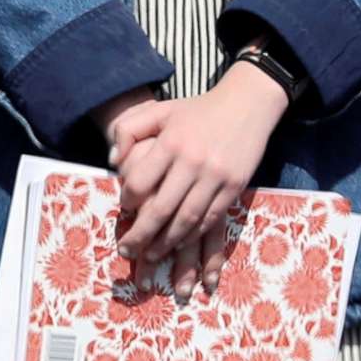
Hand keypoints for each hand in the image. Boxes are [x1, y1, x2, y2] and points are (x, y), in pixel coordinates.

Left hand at [105, 67, 289, 300]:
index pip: (140, 183)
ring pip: (188, 220)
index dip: (127, 200)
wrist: (247, 104)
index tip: (123, 208)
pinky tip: (181, 243)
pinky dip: (194, 235)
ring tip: (151, 256)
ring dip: (168, 243)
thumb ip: (128, 130)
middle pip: (162, 209)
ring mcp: (217, 177)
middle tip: (126, 251)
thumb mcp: (158, 110)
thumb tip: (113, 162)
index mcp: (170, 144)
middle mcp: (193, 162)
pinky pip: (212, 218)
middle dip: (141, 235)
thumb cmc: (196, 110)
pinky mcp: (236, 186)